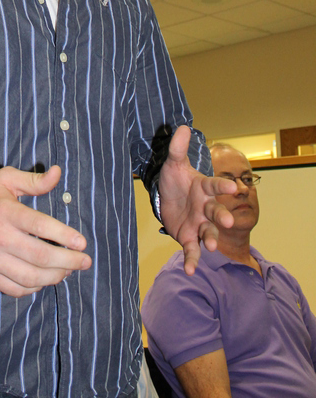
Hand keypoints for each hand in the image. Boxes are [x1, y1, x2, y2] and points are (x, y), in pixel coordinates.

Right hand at [0, 165, 91, 296]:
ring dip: (55, 277)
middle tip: (85, 261)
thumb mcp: (6, 179)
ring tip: (69, 271)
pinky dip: (34, 287)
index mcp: (5, 212)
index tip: (82, 243)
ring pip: (30, 277)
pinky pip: (15, 289)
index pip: (40, 226)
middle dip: (68, 261)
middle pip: (40, 256)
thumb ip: (34, 180)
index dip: (64, 236)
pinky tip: (45, 279)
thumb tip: (58, 173)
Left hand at [159, 126, 236, 274]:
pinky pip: (192, 250)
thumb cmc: (174, 180)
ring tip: (210, 248)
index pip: (215, 186)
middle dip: (222, 217)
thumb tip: (183, 126)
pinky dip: (192, 261)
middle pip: (216, 212)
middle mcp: (206, 207)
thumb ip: (177, 148)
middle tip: (228, 222)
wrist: (165, 199)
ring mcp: (199, 224)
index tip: (232, 187)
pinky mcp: (189, 237)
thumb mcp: (172, 164)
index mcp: (204, 188)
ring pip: (209, 233)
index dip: (222, 186)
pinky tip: (190, 271)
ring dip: (211, 240)